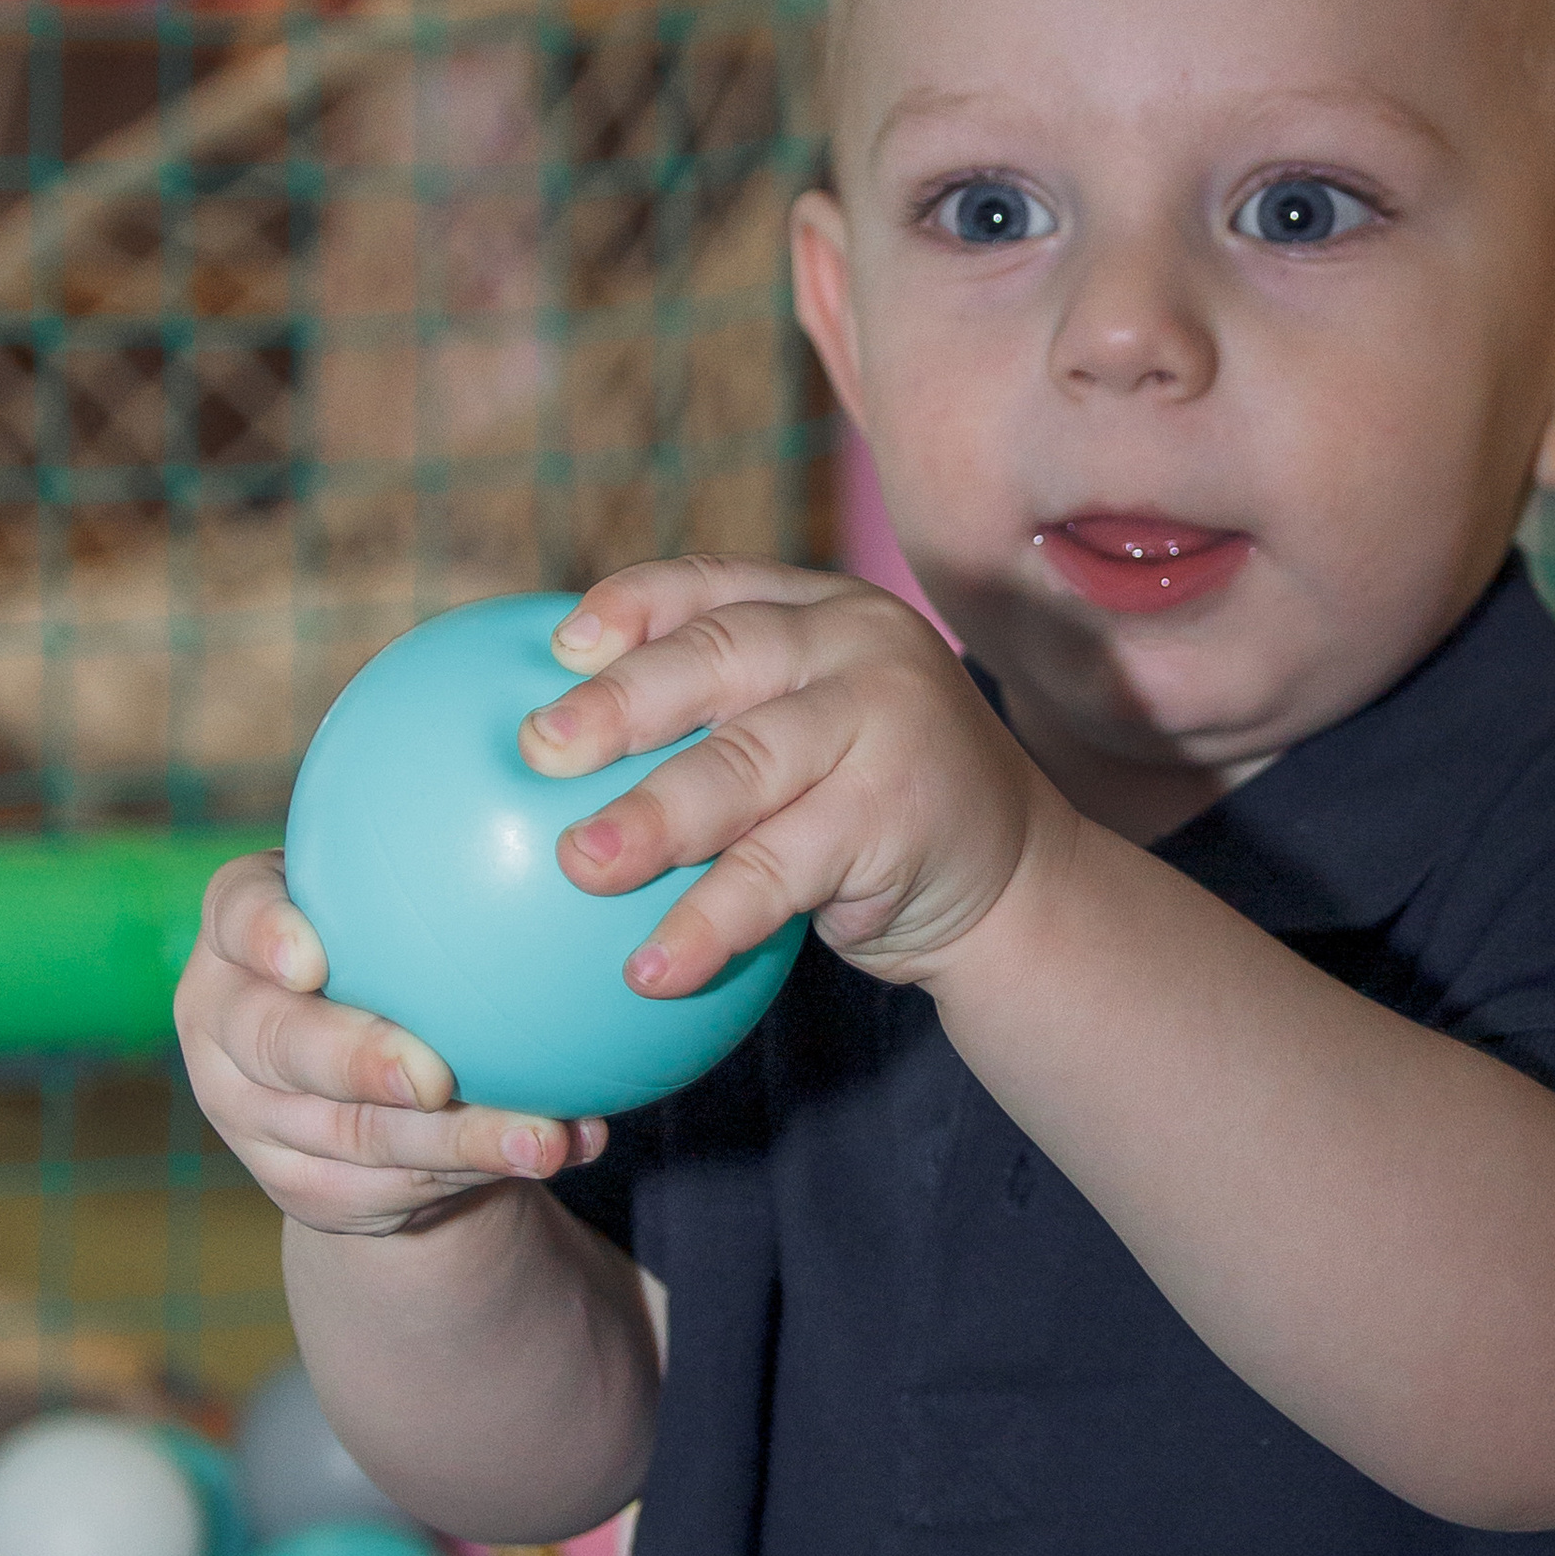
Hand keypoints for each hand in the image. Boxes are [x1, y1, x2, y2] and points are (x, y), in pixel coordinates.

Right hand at [174, 853, 605, 1237]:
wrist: (371, 1075)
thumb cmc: (400, 946)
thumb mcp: (403, 896)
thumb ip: (451, 857)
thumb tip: (578, 810)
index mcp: (243, 930)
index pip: (238, 914)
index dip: (263, 934)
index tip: (311, 958)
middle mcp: (228, 1022)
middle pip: (277, 1044)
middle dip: (353, 1062)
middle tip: (433, 1077)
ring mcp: (252, 1113)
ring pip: (350, 1135)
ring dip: (455, 1142)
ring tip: (543, 1137)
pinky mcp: (299, 1185)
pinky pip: (388, 1188)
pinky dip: (477, 1171)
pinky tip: (557, 1151)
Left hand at [521, 558, 1061, 993]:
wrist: (1016, 883)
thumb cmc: (874, 808)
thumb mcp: (809, 735)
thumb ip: (717, 722)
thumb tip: (540, 756)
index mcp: (822, 611)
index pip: (714, 586)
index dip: (632, 605)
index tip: (557, 648)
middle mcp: (859, 647)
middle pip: (723, 655)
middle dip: (623, 700)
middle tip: (538, 749)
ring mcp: (887, 723)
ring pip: (747, 764)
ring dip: (656, 818)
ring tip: (581, 866)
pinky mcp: (897, 814)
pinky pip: (781, 871)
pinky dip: (710, 922)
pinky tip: (651, 970)